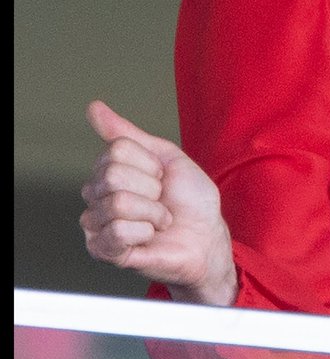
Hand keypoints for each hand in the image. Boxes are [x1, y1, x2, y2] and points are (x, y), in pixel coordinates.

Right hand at [80, 100, 238, 305]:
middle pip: (113, 174)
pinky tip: (149, 237)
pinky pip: (117, 231)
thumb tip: (93, 108)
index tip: (162, 176)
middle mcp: (98, 195)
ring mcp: (98, 223)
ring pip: (116, 203)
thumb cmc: (189, 199)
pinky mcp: (104, 250)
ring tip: (159, 220)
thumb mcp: (165, 156)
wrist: (206, 236)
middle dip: (151, 187)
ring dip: (152, 212)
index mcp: (111, 170)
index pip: (116, 149)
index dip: (149, 162)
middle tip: (161, 199)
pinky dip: (145, 232)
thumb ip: (127, 134)